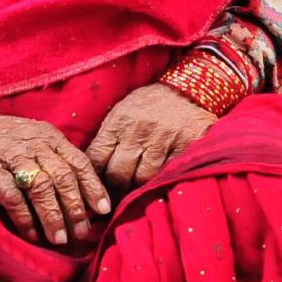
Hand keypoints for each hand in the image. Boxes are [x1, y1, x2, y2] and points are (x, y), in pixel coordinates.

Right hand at [0, 114, 110, 246]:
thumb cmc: (10, 138)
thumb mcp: (39, 138)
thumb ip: (60, 159)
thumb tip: (87, 195)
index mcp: (50, 137)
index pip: (78, 162)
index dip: (93, 187)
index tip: (104, 210)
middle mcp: (34, 145)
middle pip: (62, 177)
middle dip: (75, 207)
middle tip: (81, 233)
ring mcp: (11, 156)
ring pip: (39, 186)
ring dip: (52, 215)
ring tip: (59, 239)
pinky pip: (10, 195)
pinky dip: (23, 216)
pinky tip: (32, 234)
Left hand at [87, 84, 215, 195]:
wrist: (188, 88)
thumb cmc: (151, 103)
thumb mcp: (124, 110)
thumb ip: (110, 136)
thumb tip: (93, 167)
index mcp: (119, 120)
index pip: (97, 157)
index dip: (94, 175)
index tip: (96, 184)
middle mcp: (138, 130)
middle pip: (118, 174)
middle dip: (116, 186)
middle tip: (116, 192)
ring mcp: (162, 140)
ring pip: (142, 179)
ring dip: (138, 186)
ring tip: (136, 188)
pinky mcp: (184, 147)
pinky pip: (166, 174)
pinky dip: (160, 180)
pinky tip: (157, 180)